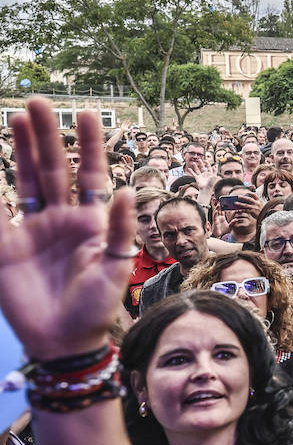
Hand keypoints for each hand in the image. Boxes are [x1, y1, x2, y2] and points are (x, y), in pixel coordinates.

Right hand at [0, 100, 134, 359]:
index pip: (92, 173)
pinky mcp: (6, 246)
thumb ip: (122, 230)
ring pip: (26, 180)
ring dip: (22, 150)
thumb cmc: (97, 307)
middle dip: (47, 136)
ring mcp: (33, 229)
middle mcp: (62, 218)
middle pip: (53, 168)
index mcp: (92, 221)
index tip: (87, 113)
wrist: (64, 341)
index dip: (89, 144)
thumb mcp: (116, 268)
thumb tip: (129, 190)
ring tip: (18, 118)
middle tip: (38, 103)